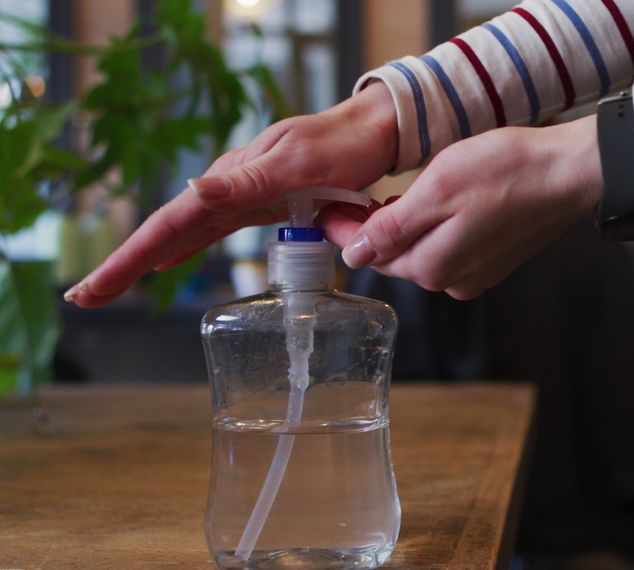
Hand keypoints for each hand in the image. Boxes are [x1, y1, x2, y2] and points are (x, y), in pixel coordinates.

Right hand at [65, 84, 396, 307]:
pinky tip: (169, 263)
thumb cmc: (340, 146)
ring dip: (146, 260)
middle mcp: (227, 189)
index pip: (167, 224)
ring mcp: (242, 198)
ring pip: (183, 235)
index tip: (91, 289)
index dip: (129, 259)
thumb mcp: (297, 163)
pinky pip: (211, 232)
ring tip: (109, 287)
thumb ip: (249, 180)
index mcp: (228, 179)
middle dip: (124, 265)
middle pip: (165, 233)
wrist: (372, 133)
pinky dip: (184, 249)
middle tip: (83, 297)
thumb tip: (195, 190)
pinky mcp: (260, 206)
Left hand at [318, 115, 601, 299]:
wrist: (568, 173)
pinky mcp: (495, 260)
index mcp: (432, 266)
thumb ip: (391, 227)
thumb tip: (354, 254)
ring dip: (405, 227)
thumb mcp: (435, 190)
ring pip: (424, 252)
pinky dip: (435, 228)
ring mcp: (477, 273)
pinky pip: (451, 248)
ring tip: (394, 194)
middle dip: (373, 230)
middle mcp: (453, 280)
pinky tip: (438, 202)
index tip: (328, 207)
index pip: (371, 255)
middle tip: (354, 196)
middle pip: (397, 257)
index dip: (345, 229)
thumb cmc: (506, 172)